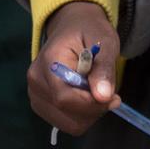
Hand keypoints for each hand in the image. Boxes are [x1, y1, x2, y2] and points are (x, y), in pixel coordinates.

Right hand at [28, 1, 120, 135]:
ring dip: (89, 114)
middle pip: (66, 114)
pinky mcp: (40, 102)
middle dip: (93, 109)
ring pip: (68, 124)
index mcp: (49, 62)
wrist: (72, 25)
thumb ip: (104, 68)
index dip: (92, 104)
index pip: (65, 98)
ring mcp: (35, 93)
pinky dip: (81, 116)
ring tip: (96, 92)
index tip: (113, 96)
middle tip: (108, 92)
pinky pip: (65, 122)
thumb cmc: (89, 30)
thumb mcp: (104, 42)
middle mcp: (36, 80)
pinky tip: (86, 97)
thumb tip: (103, 96)